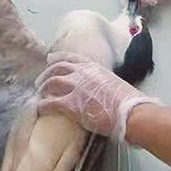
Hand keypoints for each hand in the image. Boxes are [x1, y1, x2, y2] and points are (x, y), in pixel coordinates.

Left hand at [35, 53, 159, 142]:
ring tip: (40, 94)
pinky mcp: (71, 104)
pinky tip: (40, 108)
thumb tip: (100, 89)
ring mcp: (76, 87)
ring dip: (44, 88)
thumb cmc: (128, 102)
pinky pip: (51, 102)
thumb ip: (102, 82)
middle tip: (41, 82)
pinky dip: (43, 105)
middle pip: (57, 68)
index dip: (58, 58)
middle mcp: (82, 73)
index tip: (50, 59)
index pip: (71, 58)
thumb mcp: (114, 83)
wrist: (131, 112)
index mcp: (94, 67)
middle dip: (47, 74)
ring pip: (52, 82)